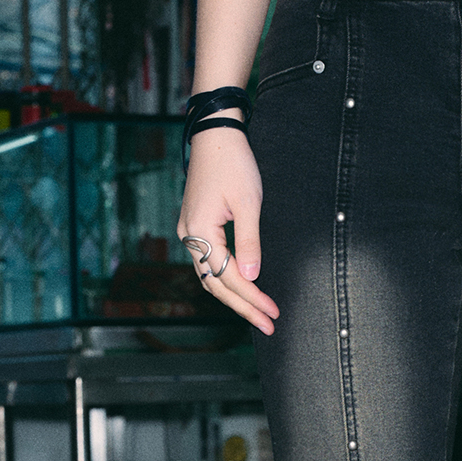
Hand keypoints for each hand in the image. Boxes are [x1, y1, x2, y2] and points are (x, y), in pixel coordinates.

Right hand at [176, 120, 279, 333]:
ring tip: (259, 314)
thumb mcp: (248, 203)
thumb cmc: (234, 164)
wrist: (215, 135)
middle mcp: (189, 235)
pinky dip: (225, 280)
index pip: (228, 277)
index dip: (252, 298)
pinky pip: (209, 262)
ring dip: (234, 297)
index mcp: (200, 230)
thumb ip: (250, 241)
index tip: (272, 313)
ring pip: (210, 276)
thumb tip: (252, 276)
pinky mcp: (195, 227)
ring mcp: (189, 232)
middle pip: (216, 284)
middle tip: (268, 325)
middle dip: (243, 306)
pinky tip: (243, 289)